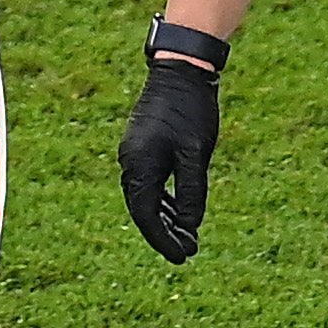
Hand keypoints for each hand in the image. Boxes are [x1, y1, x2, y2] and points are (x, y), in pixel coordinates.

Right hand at [118, 51, 221, 263]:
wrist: (180, 71)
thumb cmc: (190, 111)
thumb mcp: (195, 156)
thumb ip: (191, 193)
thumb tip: (190, 227)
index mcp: (140, 167)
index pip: (147, 216)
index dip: (164, 240)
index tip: (183, 257)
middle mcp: (131, 163)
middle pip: (143, 211)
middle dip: (165, 234)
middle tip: (188, 251)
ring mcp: (135, 154)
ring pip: (146, 198)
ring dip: (166, 219)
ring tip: (187, 236)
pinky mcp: (143, 147)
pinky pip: (149, 183)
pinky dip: (164, 201)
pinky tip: (180, 211)